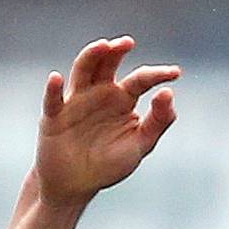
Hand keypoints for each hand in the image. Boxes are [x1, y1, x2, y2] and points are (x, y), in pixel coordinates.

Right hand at [36, 38, 180, 209]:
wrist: (75, 186)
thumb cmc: (109, 165)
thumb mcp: (140, 146)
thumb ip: (158, 122)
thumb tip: (168, 93)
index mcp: (123, 99)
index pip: (141, 79)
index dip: (157, 74)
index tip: (175, 73)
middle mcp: (100, 93)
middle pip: (108, 63)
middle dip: (117, 50)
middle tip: (128, 42)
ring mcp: (76, 101)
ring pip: (83, 70)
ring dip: (91, 56)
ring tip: (103, 45)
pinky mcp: (54, 116)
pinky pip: (53, 100)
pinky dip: (53, 88)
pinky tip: (56, 79)